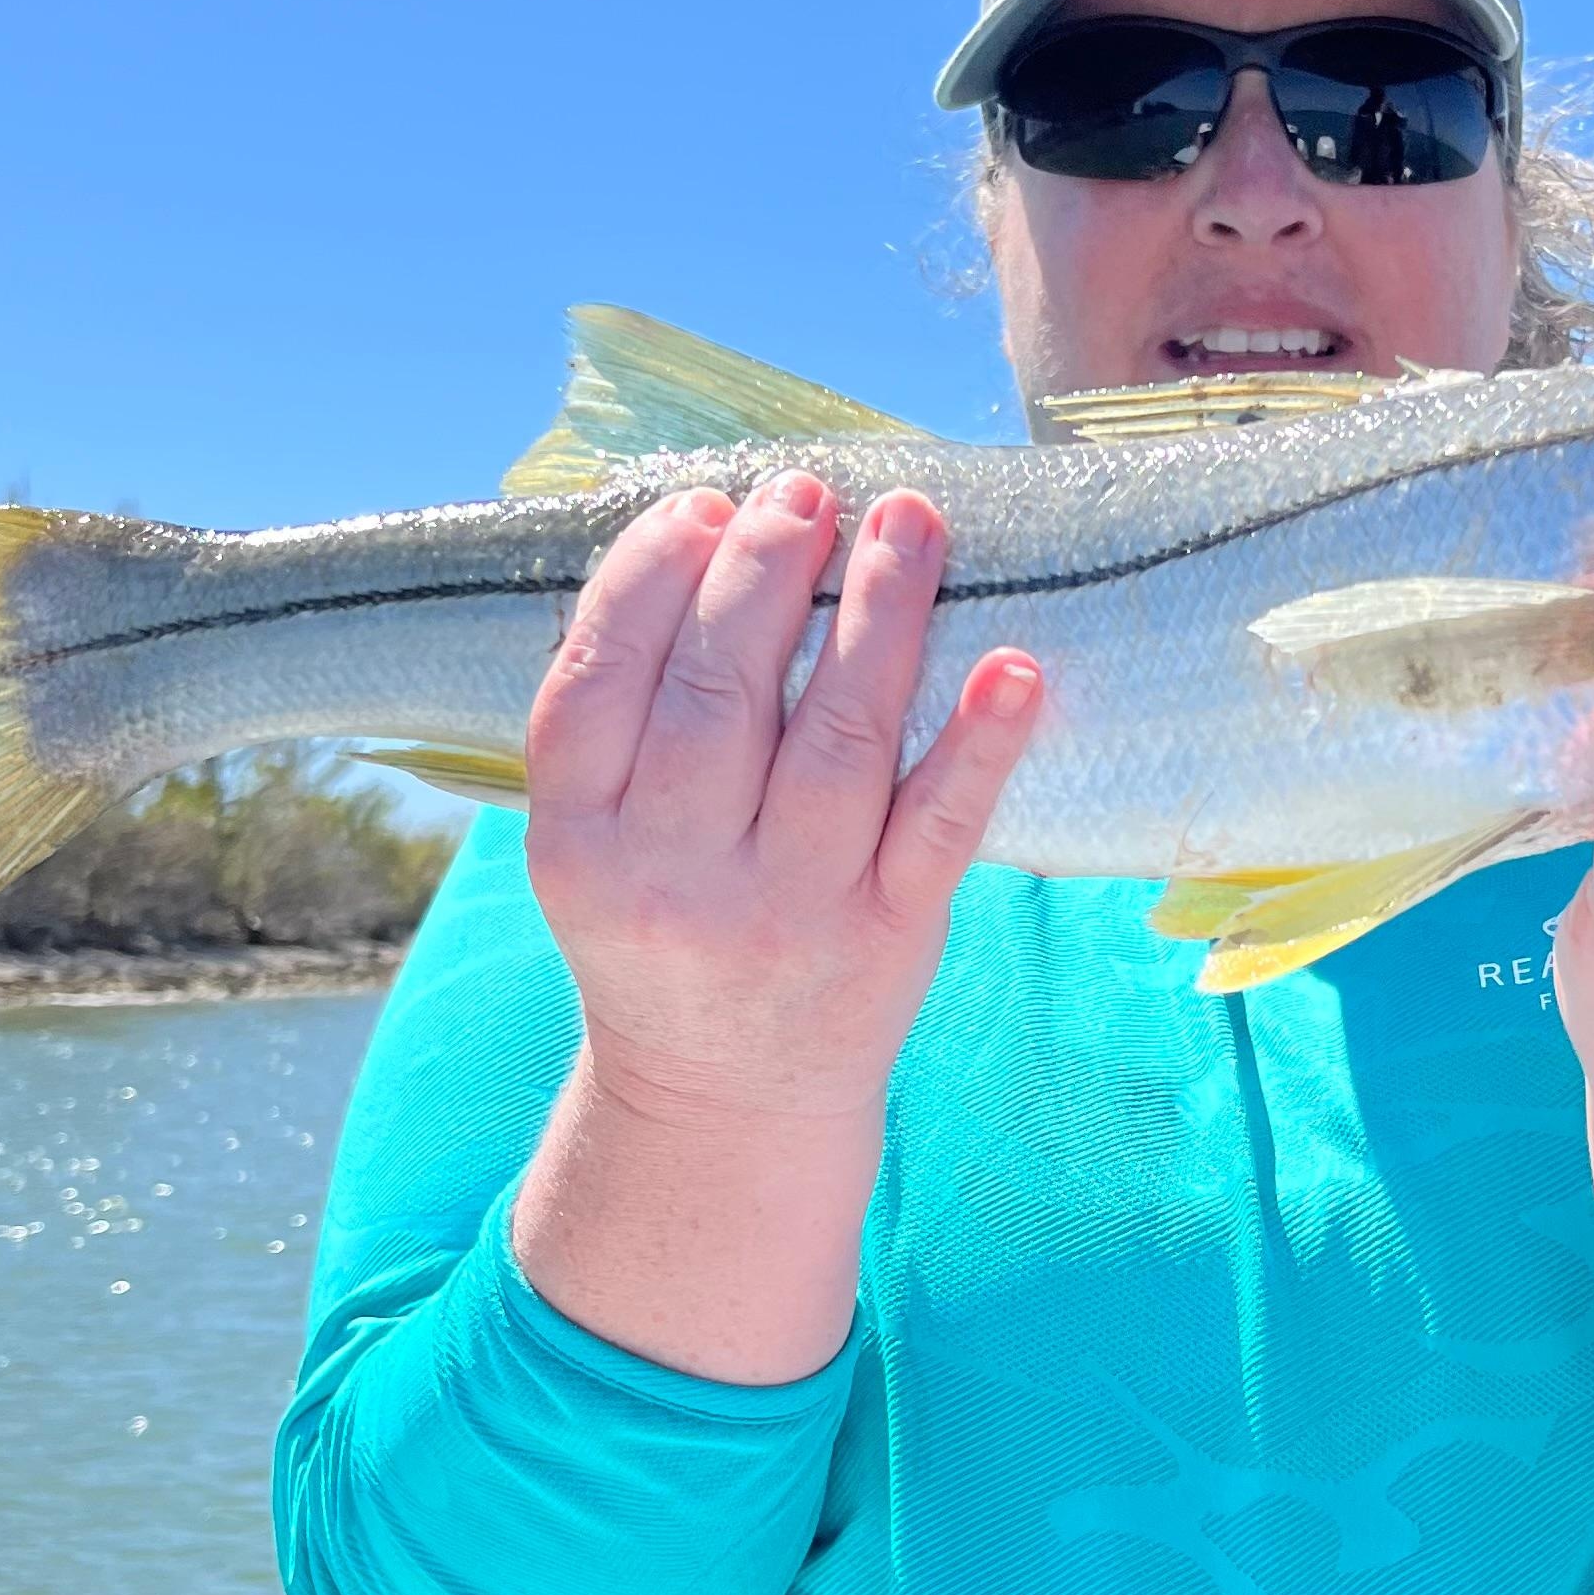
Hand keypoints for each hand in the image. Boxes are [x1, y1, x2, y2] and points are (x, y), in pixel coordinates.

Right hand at [523, 473, 1041, 1130]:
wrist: (725, 1103)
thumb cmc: (666, 925)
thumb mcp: (596, 841)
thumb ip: (622, 718)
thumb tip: (698, 531)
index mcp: (579, 843)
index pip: (597, 685)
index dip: (649, 580)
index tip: (705, 505)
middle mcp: (674, 878)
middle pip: (719, 696)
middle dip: (768, 572)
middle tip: (808, 491)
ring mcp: (787, 911)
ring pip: (835, 738)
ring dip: (879, 616)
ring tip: (908, 521)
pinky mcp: (890, 936)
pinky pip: (938, 827)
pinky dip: (979, 745)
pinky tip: (1014, 667)